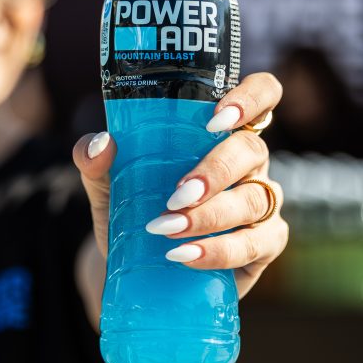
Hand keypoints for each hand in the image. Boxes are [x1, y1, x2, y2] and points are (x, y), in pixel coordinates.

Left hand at [72, 72, 287, 298]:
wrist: (136, 267)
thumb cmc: (133, 209)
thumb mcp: (107, 183)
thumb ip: (96, 160)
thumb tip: (101, 144)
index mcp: (222, 131)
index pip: (261, 94)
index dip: (250, 98)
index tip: (215, 118)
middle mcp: (249, 161)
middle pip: (252, 151)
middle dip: (215, 172)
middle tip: (176, 195)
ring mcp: (262, 201)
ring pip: (253, 200)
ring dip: (210, 216)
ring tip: (168, 229)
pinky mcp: (265, 242)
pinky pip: (256, 243)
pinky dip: (220, 250)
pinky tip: (185, 255)